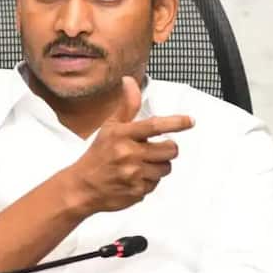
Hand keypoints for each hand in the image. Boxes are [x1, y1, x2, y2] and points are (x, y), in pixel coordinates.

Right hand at [64, 76, 193, 216]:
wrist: (82, 187)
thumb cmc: (98, 155)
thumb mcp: (110, 127)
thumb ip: (127, 106)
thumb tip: (130, 81)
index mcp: (122, 134)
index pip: (154, 125)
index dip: (175, 122)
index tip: (190, 121)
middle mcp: (128, 153)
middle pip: (170, 150)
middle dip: (168, 149)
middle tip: (156, 149)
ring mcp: (133, 174)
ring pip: (166, 168)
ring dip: (158, 166)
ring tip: (141, 165)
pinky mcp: (137, 191)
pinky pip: (156, 184)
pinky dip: (149, 181)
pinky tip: (135, 178)